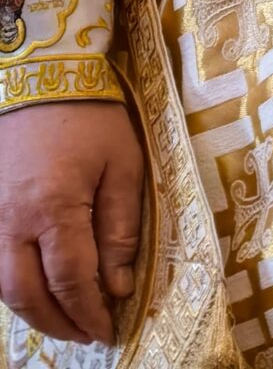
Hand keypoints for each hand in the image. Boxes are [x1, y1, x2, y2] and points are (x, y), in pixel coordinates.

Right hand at [0, 101, 141, 342]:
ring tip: (65, 321)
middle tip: (86, 335)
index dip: (89, 311)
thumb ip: (120, 227)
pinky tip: (38, 291)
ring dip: (34, 312)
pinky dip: (15, 287)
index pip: (71, 280)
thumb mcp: (123, 164)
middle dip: (58, 323)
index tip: (108, 329)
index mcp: (53, 209)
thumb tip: (119, 285)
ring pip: (3, 288)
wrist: (44, 76)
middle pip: (27, 295)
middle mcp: (12, 222)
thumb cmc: (92, 117)